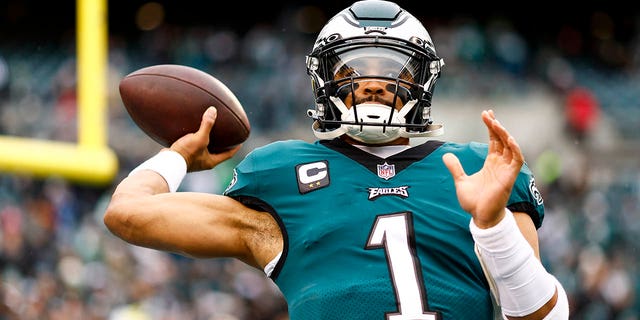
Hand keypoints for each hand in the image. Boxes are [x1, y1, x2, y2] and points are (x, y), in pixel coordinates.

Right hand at [170, 106, 241, 171]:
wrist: (167, 162)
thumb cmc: (186, 153)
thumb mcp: (199, 138)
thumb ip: (207, 125)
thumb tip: (213, 111)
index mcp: (212, 161)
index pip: (229, 154)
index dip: (236, 147)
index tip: (240, 141)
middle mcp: (204, 162)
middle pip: (218, 152)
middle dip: (223, 144)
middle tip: (227, 134)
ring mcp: (195, 160)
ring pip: (205, 149)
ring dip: (208, 141)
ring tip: (211, 131)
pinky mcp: (185, 156)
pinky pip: (194, 146)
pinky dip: (196, 139)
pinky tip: (193, 131)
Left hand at [442, 110, 523, 227]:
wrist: (480, 217)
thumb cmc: (474, 202)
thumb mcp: (461, 180)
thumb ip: (455, 167)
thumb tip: (446, 155)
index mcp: (491, 163)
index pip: (494, 140)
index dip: (491, 127)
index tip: (486, 115)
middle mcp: (500, 164)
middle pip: (501, 140)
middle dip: (496, 126)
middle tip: (488, 114)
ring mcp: (506, 170)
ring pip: (510, 147)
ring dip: (504, 134)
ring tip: (496, 122)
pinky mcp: (509, 177)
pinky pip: (516, 160)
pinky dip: (515, 149)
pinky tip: (509, 139)